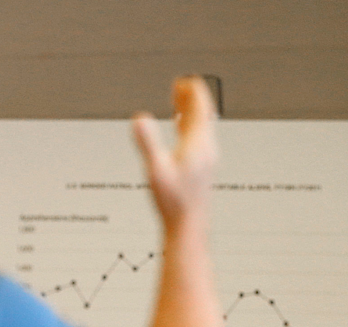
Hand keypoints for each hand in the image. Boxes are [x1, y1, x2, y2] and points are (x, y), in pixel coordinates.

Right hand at [131, 75, 217, 234]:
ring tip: (179, 102)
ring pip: (203, 125)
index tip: (183, 80)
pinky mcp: (204, 166)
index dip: (192, 91)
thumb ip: (147, 142)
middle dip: (191, 98)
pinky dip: (191, 126)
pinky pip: (200, 137)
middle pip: (203, 113)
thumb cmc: (175, 201)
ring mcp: (207, 157)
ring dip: (191, 111)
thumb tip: (139, 118)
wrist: (189, 224)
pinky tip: (182, 129)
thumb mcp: (156, 170)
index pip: (201, 107)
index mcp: (198, 143)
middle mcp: (206, 148)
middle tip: (179, 86)